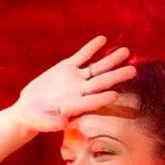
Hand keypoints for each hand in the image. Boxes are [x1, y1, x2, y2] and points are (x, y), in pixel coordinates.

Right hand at [14, 36, 137, 133]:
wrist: (31, 108)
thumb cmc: (36, 119)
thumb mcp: (41, 122)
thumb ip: (51, 123)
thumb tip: (62, 125)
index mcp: (76, 106)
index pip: (91, 102)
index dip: (102, 99)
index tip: (115, 95)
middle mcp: (80, 92)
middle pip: (101, 82)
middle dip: (116, 76)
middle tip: (133, 71)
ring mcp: (76, 79)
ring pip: (97, 68)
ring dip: (111, 60)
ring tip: (126, 51)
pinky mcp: (67, 68)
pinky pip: (82, 56)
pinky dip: (91, 48)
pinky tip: (102, 39)